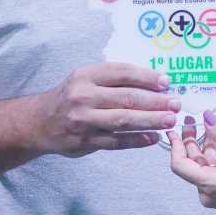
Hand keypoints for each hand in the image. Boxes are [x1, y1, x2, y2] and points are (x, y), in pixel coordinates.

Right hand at [35, 62, 180, 157]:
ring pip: (123, 120)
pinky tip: (153, 138)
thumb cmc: (71, 96)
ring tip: (170, 120)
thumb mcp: (85, 79)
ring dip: (150, 120)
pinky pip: (116, 142)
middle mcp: (83, 96)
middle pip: (126, 98)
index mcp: (85, 76)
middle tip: (175, 103)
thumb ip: (114, 80)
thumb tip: (154, 82)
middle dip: (155, 101)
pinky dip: (136, 140)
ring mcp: (83, 121)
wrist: (40, 121)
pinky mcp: (85, 141)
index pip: (122, 72)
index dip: (147, 77)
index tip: (166, 81)